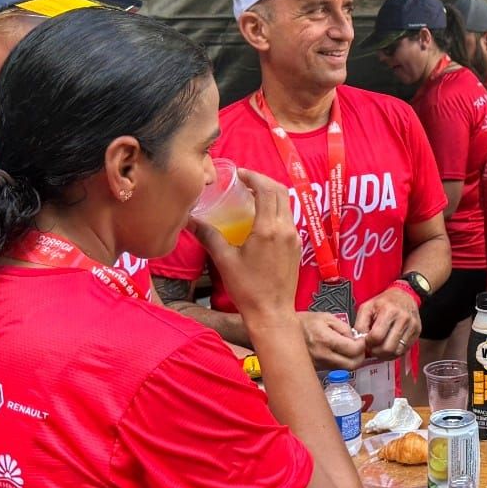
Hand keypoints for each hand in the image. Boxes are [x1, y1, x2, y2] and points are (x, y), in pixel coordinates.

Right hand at [191, 169, 301, 333]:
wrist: (272, 313)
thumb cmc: (248, 289)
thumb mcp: (224, 260)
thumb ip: (208, 236)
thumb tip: (189, 220)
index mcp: (268, 229)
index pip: (266, 189)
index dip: (253, 176)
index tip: (238, 174)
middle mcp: (285, 229)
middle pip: (280, 191)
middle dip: (262, 181)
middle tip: (244, 180)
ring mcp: (294, 237)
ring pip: (287, 203)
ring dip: (271, 194)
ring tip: (251, 195)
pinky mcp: (297, 246)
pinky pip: (288, 217)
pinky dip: (276, 208)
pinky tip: (261, 216)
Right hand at [299, 311, 368, 370]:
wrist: (284, 330)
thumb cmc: (305, 321)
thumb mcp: (326, 317)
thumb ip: (344, 327)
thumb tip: (355, 339)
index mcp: (326, 340)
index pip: (353, 351)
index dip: (362, 345)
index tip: (361, 340)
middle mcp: (322, 355)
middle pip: (352, 365)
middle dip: (360, 356)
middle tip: (359, 347)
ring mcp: (318, 364)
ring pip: (344, 370)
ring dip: (351, 361)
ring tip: (348, 349)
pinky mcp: (316, 369)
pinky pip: (334, 369)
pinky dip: (341, 363)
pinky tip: (338, 353)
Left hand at [354, 286, 420, 360]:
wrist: (405, 295)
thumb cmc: (384, 302)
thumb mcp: (367, 307)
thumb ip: (360, 324)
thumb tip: (359, 342)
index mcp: (389, 310)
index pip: (377, 336)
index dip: (368, 343)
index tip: (366, 342)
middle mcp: (403, 318)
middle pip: (388, 347)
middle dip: (376, 352)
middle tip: (372, 348)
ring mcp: (412, 326)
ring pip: (397, 352)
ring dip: (386, 355)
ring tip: (380, 349)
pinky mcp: (417, 331)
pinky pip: (404, 350)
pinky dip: (395, 352)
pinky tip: (389, 346)